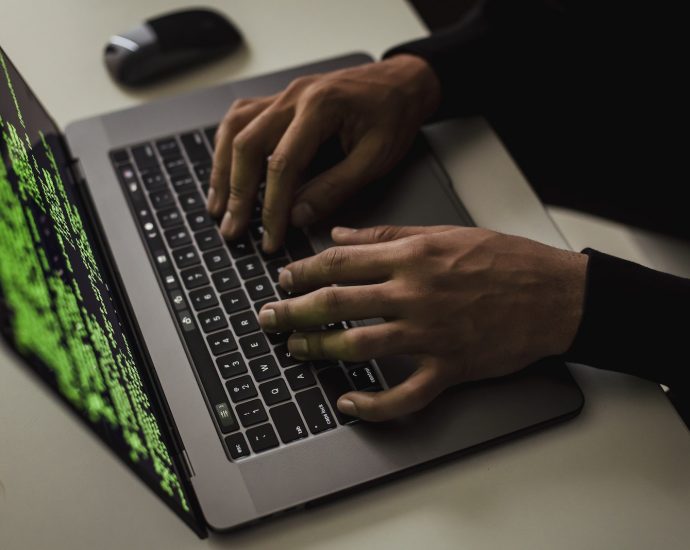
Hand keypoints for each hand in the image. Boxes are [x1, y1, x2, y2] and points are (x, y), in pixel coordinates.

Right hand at [207, 55, 440, 251]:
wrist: (402, 82)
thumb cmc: (394, 115)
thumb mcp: (375, 158)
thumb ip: (335, 188)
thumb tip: (297, 216)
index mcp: (321, 107)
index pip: (283, 164)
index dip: (272, 207)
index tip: (270, 237)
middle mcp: (294, 96)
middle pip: (247, 144)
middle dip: (237, 192)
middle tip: (232, 229)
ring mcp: (284, 95)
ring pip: (235, 129)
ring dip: (222, 169)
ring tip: (218, 207)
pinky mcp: (280, 101)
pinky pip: (241, 119)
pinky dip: (227, 147)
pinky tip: (225, 170)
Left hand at [258, 225, 587, 420]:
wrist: (554, 295)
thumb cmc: (504, 260)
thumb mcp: (444, 232)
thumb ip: (386, 234)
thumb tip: (340, 235)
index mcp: (412, 256)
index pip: (340, 262)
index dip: (302, 272)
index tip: (282, 279)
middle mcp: (414, 293)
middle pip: (337, 303)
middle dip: (293, 311)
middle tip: (268, 317)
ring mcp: (430, 334)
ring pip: (359, 346)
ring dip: (319, 350)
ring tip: (295, 350)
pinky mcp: (448, 368)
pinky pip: (404, 395)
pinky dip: (373, 405)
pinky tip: (348, 404)